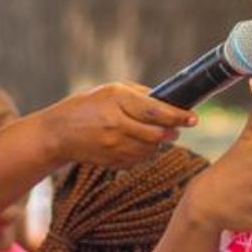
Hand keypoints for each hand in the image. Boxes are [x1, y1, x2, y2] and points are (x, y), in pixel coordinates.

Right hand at [44, 83, 196, 166]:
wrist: (58, 133)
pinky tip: (139, 144)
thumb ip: (139, 94)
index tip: (193, 118)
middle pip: (158, 133)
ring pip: (151, 148)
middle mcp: (116, 123)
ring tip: (158, 134)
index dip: (178, 116)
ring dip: (160, 142)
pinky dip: (145, 152)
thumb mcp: (110, 90)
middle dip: (172, 130)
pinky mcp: (112, 161)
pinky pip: (139, 159)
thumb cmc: (86, 106)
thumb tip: (166, 101)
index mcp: (117, 100)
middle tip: (178, 127)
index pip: (156, 110)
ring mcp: (114, 145)